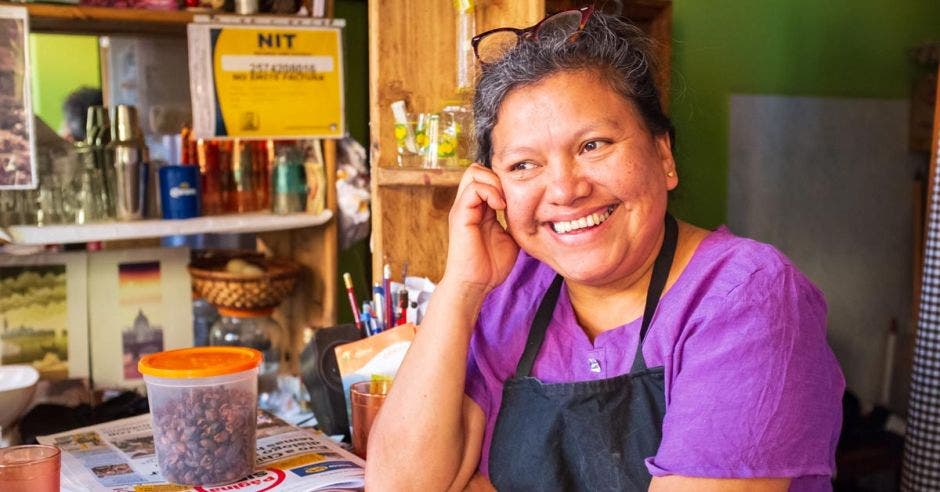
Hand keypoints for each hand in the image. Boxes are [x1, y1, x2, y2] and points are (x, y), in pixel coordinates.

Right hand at [442, 163, 519, 296]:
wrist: (475, 285)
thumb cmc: (491, 267)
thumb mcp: (510, 237)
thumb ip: (515, 221)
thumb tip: (533, 212)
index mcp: (479, 209)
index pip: (487, 177)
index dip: (504, 180)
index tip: (519, 195)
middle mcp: (468, 205)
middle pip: (478, 169)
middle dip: (498, 175)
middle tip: (511, 195)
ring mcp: (462, 208)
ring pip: (474, 172)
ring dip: (494, 181)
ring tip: (505, 202)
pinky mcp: (460, 215)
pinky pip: (473, 188)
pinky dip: (490, 192)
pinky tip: (501, 207)